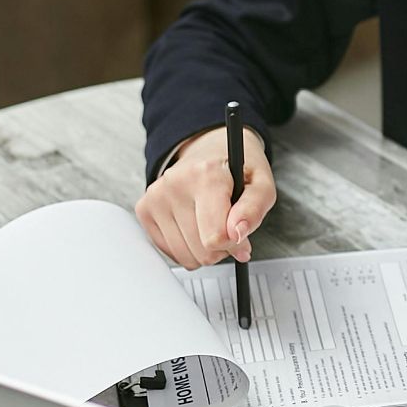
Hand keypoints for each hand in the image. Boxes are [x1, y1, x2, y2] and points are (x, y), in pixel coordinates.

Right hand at [134, 125, 273, 269]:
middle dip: (221, 247)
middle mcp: (175, 183)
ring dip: (204, 249)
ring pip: (185, 256)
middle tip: (228, 225)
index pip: (216, 236)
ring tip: (212, 223)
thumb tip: (238, 233)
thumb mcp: (262, 184)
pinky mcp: (144, 209)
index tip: (240, 229)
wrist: (210, 150)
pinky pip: (170, 252)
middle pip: (201, 251)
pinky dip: (187, 247)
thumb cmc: (237, 169)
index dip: (235, 242)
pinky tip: (194, 224)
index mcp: (206, 174)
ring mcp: (156, 196)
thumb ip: (255, 209)